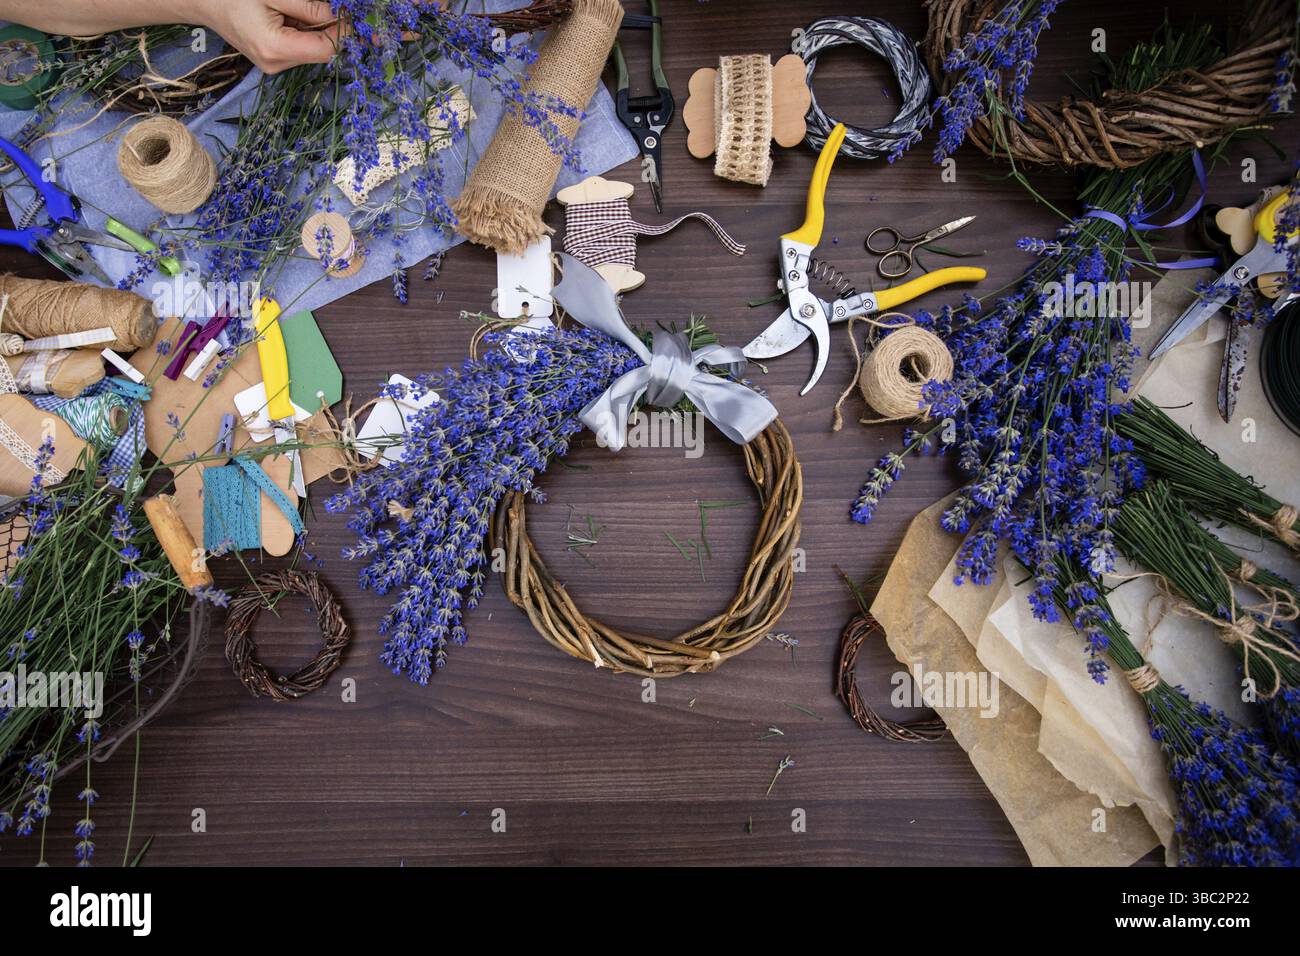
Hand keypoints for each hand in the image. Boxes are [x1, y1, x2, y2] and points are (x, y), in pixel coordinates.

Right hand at [194, 0, 341, 74]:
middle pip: (321, 51)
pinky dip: (303, 30)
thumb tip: (340, 17)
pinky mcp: (273, 60)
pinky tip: (288, 14)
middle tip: (332, 6)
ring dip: (315, 27)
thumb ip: (309, 8)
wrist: (203, 3)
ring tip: (292, 8)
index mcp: (276, 49)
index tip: (353, 15)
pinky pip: (299, 47)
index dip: (343, 32)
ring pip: (311, 49)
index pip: (326, 49)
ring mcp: (274, 65)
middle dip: (330, 27)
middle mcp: (277, 65)